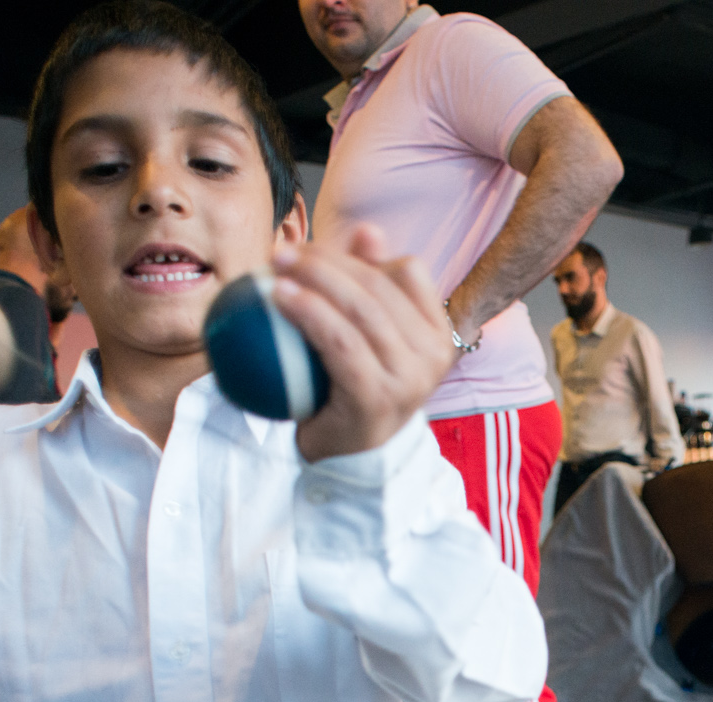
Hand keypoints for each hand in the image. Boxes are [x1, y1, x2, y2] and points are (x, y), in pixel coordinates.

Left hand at [265, 224, 455, 462]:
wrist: (347, 460)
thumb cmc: (350, 393)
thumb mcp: (363, 337)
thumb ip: (366, 289)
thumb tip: (368, 231)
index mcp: (437, 335)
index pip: (409, 272)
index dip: (363, 253)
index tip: (317, 249)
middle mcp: (433, 355)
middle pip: (381, 286)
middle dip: (329, 259)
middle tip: (284, 252)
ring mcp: (410, 379)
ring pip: (362, 310)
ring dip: (314, 279)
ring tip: (275, 268)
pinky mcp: (378, 397)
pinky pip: (339, 342)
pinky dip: (307, 312)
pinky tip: (276, 296)